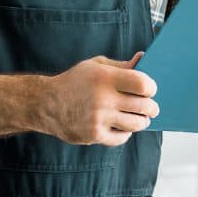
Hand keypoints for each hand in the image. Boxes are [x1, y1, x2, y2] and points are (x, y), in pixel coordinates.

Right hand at [38, 53, 158, 145]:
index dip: (151, 88)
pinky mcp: (94, 135)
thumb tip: (143, 59)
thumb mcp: (95, 66)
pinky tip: (120, 125)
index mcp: (104, 77)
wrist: (46, 104)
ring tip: (138, 117)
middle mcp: (102, 98)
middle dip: (151, 107)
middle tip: (150, 107)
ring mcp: (99, 118)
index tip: (149, 89)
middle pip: (145, 106)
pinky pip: (122, 137)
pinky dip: (125, 133)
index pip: (143, 84)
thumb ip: (120, 66)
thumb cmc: (75, 81)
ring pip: (137, 124)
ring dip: (141, 121)